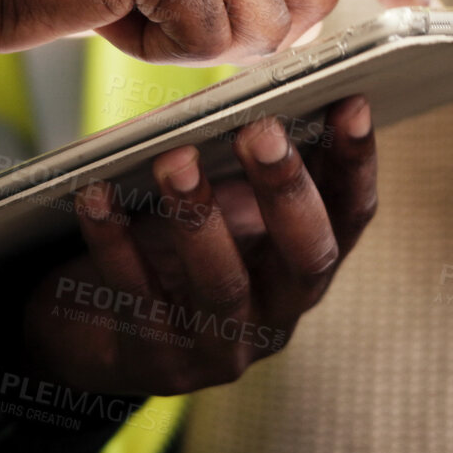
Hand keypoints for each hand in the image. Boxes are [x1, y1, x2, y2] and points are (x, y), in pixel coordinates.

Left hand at [24, 97, 376, 394]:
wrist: (100, 331)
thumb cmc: (175, 246)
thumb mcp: (226, 207)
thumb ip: (252, 166)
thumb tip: (268, 88)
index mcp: (306, 266)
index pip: (351, 216)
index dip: (357, 162)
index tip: (351, 101)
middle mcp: (279, 313)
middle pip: (306, 257)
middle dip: (286, 190)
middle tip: (260, 130)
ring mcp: (222, 347)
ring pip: (223, 285)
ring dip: (199, 217)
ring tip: (174, 160)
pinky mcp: (160, 363)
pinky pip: (137, 297)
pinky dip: (115, 241)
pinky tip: (95, 192)